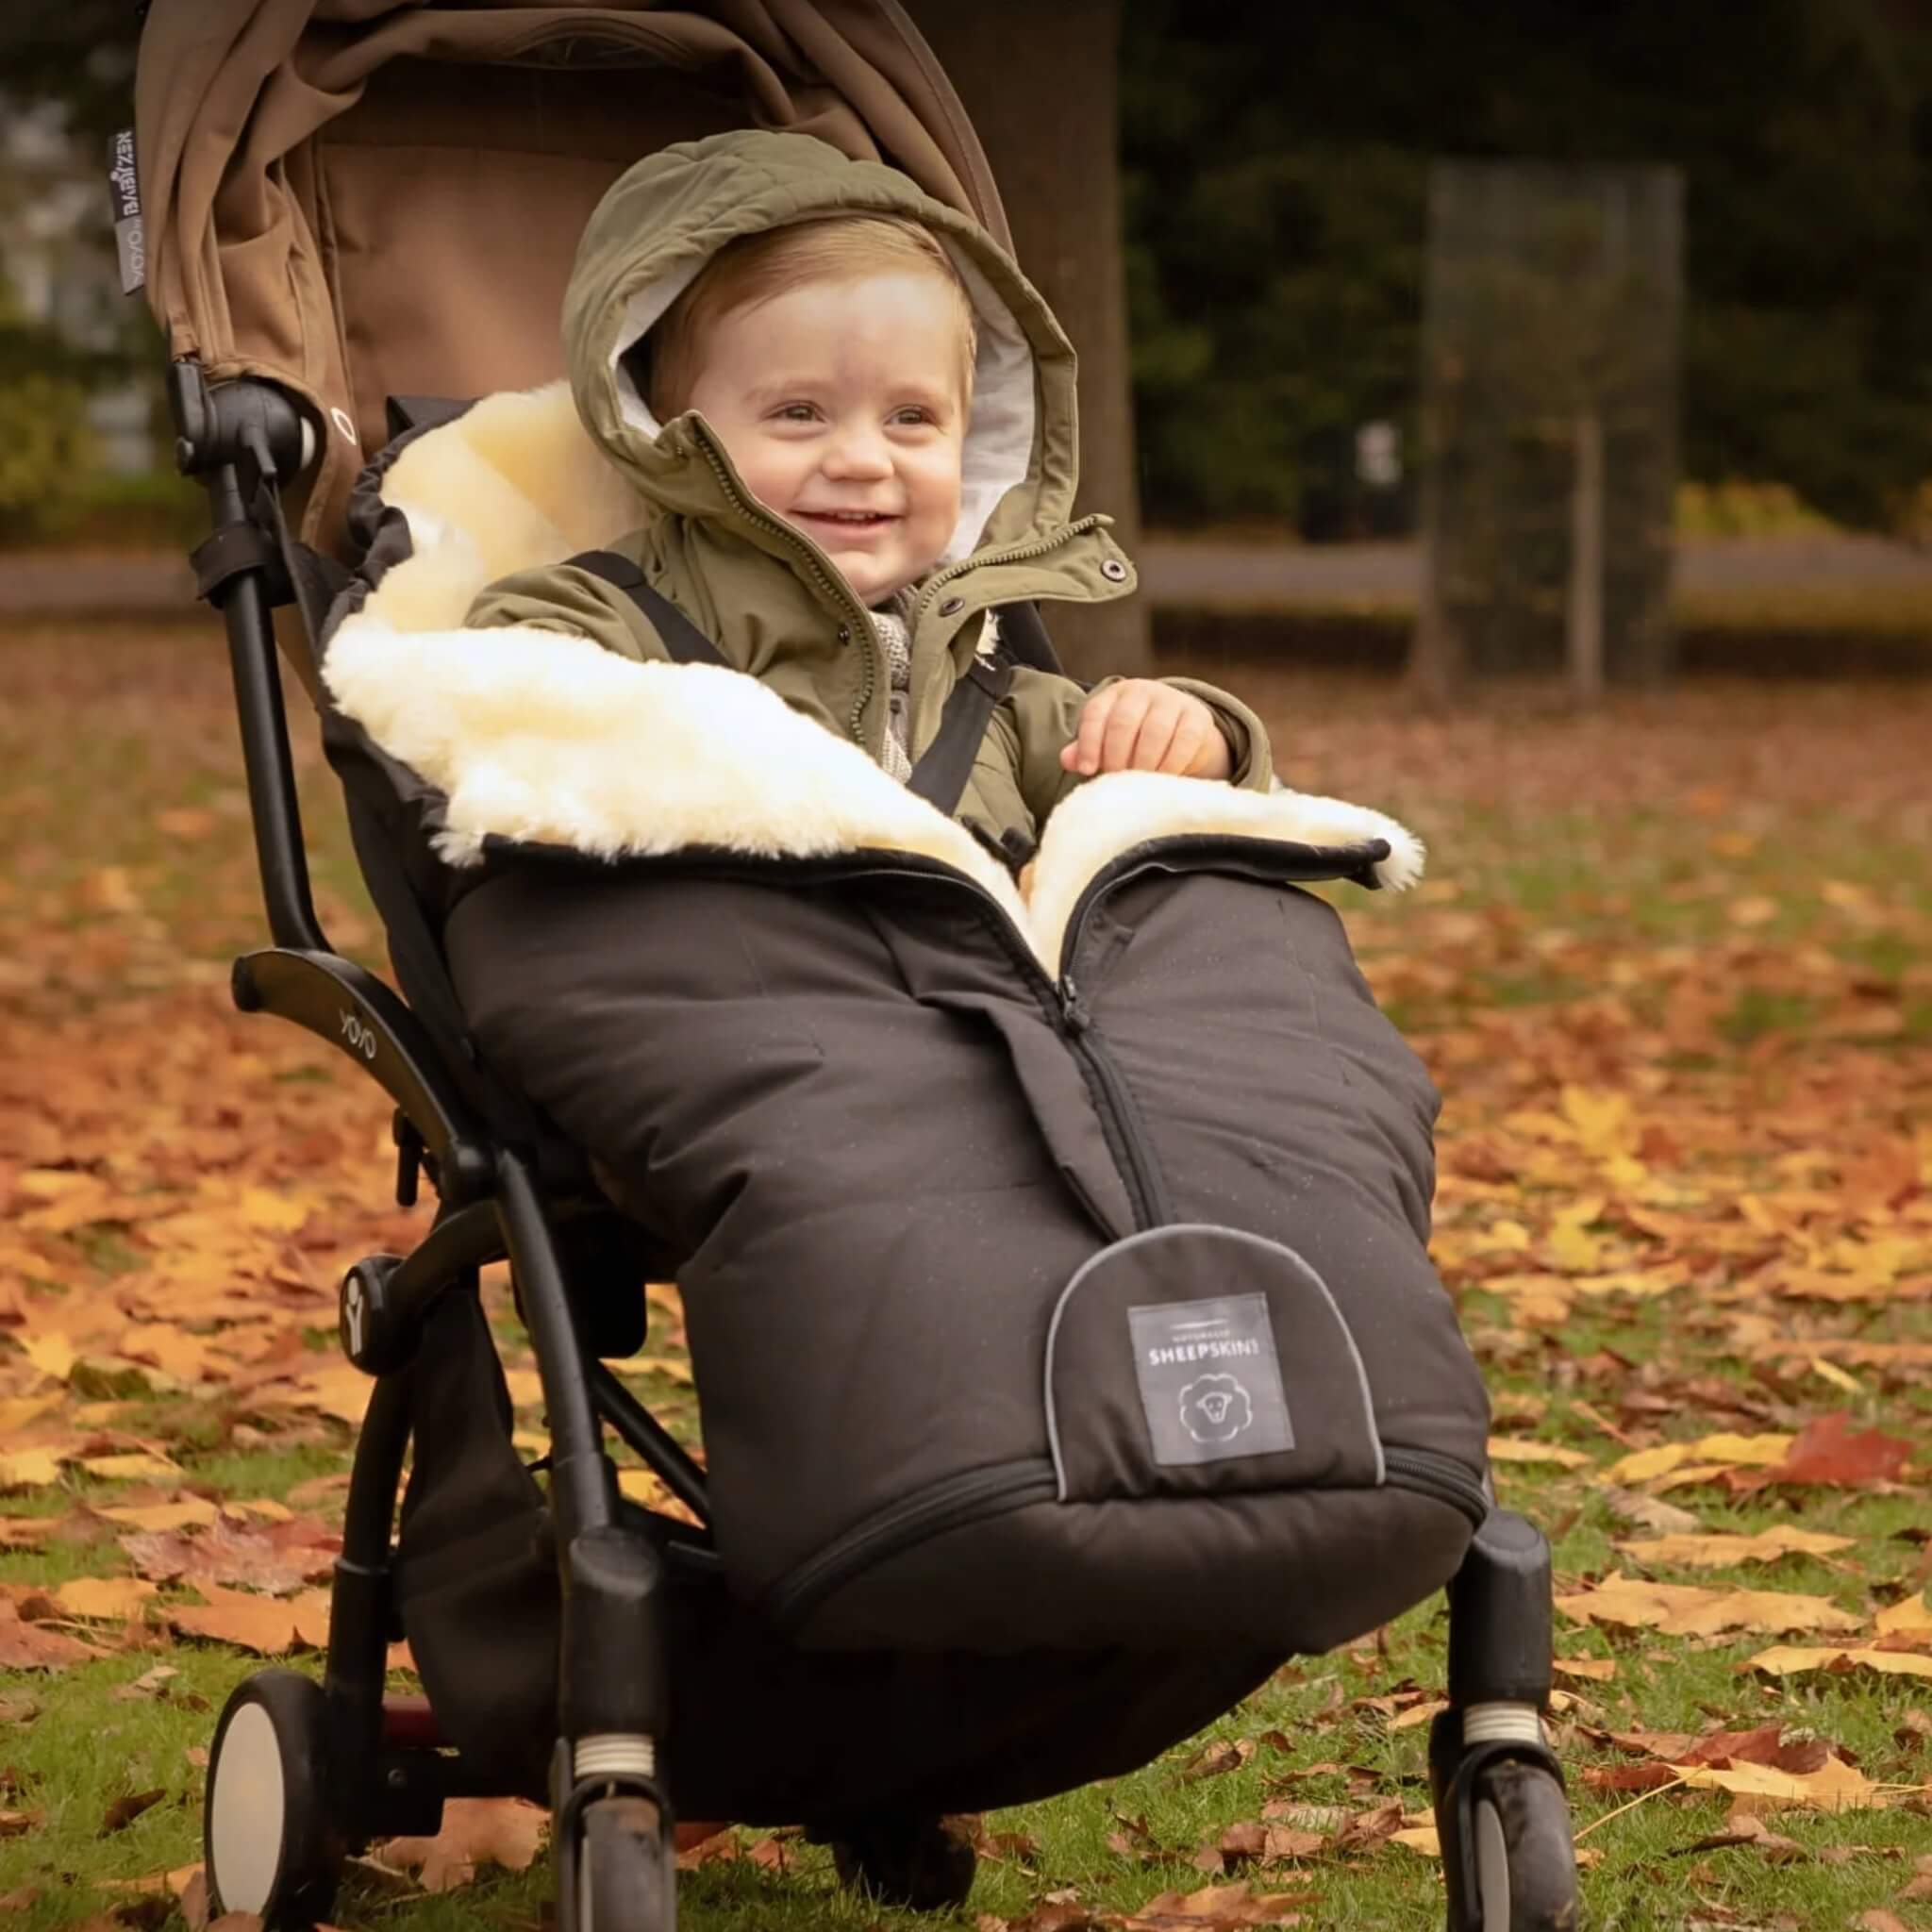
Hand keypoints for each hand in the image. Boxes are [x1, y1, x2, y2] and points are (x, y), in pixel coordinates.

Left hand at [1060, 681, 1231, 779]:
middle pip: (1123, 722)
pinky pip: (1184, 740)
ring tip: (1138, 784)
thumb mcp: (1108, 742)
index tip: (1087, 770)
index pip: (1095, 714)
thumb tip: (1067, 759)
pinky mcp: (1197, 717)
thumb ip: (1087, 749)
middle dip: (1116, 756)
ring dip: (1144, 762)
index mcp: (1114, 695)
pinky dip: (1171, 764)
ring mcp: (1172, 701)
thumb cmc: (1136, 740)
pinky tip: (1162, 779)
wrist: (1181, 733)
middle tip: (1116, 780)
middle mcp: (1142, 692)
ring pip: (1155, 731)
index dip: (1089, 743)